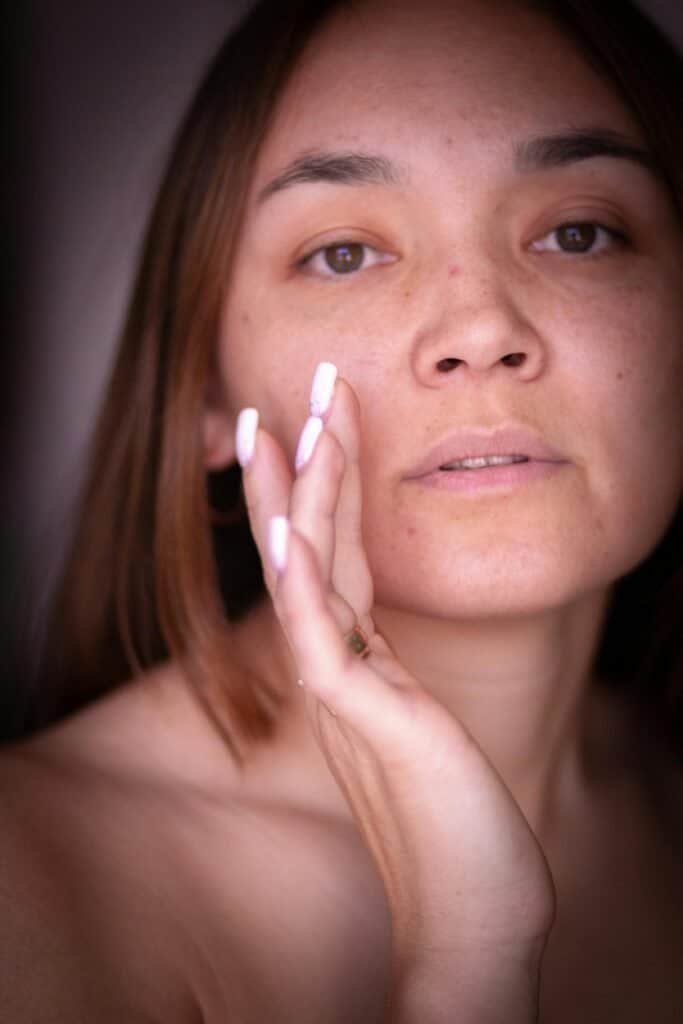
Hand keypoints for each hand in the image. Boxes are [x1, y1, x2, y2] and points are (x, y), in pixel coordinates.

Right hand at [238, 365, 555, 1021]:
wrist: (471, 907)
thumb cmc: (460, 821)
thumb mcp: (423, 725)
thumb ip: (393, 680)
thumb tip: (385, 649)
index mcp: (359, 658)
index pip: (334, 552)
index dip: (326, 485)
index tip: (320, 421)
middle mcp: (340, 664)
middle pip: (310, 544)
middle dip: (302, 464)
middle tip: (300, 388)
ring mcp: (342, 690)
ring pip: (305, 575)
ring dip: (294, 497)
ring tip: (285, 424)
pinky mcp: (360, 719)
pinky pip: (316, 639)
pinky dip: (298, 583)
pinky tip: (285, 532)